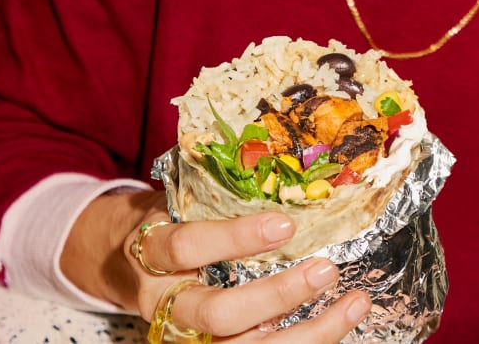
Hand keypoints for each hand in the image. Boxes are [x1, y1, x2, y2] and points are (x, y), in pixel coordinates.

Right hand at [63, 191, 369, 342]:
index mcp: (153, 254)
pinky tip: (342, 319)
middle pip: (218, 314)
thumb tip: (277, 154)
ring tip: (353, 303)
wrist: (125, 268)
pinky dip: (309, 342)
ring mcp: (190, 335)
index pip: (189, 246)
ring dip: (308, 332)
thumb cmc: (166, 226)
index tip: (286, 224)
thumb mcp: (175, 204)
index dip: (236, 237)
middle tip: (325, 269)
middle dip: (276, 295)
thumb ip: (214, 192)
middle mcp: (167, 302)